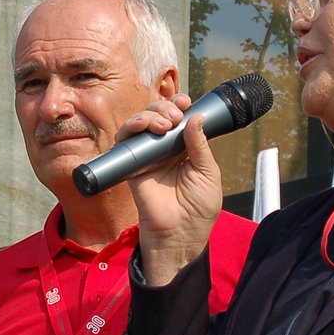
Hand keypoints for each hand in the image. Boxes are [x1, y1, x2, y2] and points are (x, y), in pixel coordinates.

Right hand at [118, 94, 223, 285]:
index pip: (179, 118)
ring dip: (150, 114)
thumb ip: (200, 145)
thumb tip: (196, 117)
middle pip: (158, 115)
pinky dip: (131, 127)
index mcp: (185, 148)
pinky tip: (144, 127)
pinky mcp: (131, 165)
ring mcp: (147, 156)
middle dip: (165, 108)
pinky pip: (125, 141)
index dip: (180, 106)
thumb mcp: (208, 173)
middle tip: (175, 116)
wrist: (180, 233)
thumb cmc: (199, 208)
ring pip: (141, 123)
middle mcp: (165, 149)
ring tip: (164, 124)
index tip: (186, 101)